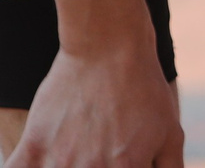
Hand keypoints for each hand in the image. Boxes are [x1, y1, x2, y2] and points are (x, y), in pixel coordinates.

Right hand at [6, 41, 181, 167]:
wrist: (108, 48)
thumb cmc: (144, 90)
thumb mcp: (170, 134)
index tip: (116, 159)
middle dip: (92, 167)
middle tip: (94, 153)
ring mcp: (59, 161)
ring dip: (64, 167)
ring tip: (72, 155)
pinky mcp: (34, 145)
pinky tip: (43, 162)